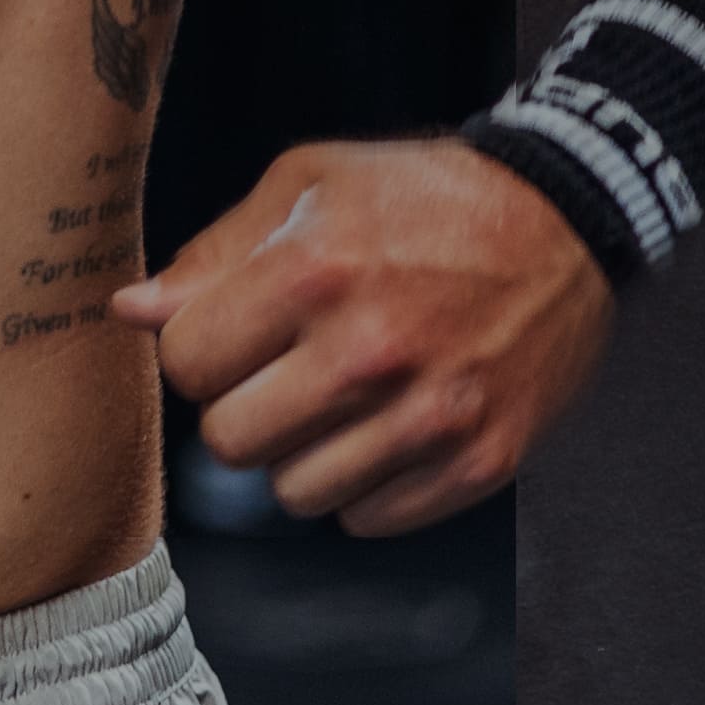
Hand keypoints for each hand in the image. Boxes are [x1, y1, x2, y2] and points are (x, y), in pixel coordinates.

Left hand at [113, 139, 613, 534]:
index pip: (187, 364)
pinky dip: (371, 484)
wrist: (571, 216)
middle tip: (293, 372)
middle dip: (248, 408)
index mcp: (315, 272)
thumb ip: (217, 252)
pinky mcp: (479, 461)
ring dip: (309, 453)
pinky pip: (369, 519)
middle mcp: (369, 351)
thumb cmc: (432, 196)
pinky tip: (395, 427)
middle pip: (231, 443)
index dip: (206, 349)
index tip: (243, 334)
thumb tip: (134, 311)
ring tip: (350, 400)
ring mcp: (430, 415)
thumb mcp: (313, 184)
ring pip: (296, 494)